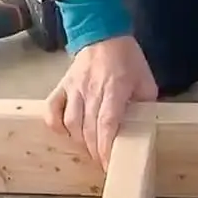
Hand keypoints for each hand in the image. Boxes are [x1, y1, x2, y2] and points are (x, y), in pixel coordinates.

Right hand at [44, 36, 157, 168]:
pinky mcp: (62, 86)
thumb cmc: (126, 59)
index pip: (107, 123)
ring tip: (89, 149)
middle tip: (103, 161)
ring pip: (70, 123)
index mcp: (115, 88)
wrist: (103, 33)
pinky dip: (55, 125)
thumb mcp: (146, 81)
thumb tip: (145, 127)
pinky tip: (65, 132)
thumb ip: (146, 105)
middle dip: (95, 151)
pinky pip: (52, 110)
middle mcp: (92, 90)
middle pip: (88, 129)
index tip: (109, 164)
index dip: (106, 147)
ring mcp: (74, 88)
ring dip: (79, 141)